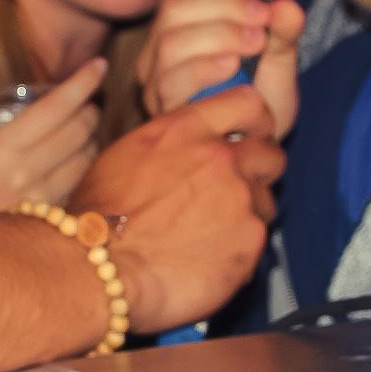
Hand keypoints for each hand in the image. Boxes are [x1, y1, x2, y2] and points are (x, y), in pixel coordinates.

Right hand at [0, 58, 103, 213]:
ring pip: (88, 157)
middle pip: (81, 129)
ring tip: (81, 133)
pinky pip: (81, 185)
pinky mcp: (56, 222)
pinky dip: (83, 169)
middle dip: (89, 110)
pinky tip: (74, 164)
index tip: (99, 66)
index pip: (56, 107)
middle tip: (85, 104)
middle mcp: (26, 173)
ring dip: (91, 140)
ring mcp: (45, 201)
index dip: (83, 82)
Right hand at [69, 85, 283, 333]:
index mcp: (186, 130)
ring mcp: (239, 198)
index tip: (255, 134)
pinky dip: (239, 251)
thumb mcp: (126, 155)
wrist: (100, 268)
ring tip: (212, 234)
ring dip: (247, 215)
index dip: (257, 121)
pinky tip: (209, 260)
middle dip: (259, 173)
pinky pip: (257, 242)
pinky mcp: (250, 240)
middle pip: (271, 154)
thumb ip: (171, 144)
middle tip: (237, 192)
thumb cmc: (98, 219)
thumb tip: (189, 148)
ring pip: (265, 202)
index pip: (248, 103)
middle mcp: (219, 157)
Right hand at [136, 0, 302, 137]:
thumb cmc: (258, 107)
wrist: (250, 156)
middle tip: (262, 20)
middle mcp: (158, 47)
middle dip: (224, 5)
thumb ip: (285, 35)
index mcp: (180, 24)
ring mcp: (155, 78)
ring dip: (219, 33)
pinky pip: (171, 79)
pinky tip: (233, 66)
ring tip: (256, 43)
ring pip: (170, 39)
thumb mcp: (278, 65)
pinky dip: (204, 65)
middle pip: (173, 6)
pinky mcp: (160, 108)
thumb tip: (287, 5)